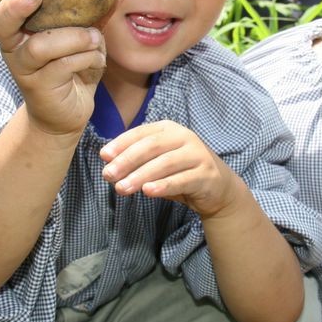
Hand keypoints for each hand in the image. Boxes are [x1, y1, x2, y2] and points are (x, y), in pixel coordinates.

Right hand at [0, 0, 105, 136]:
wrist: (68, 112)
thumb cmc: (74, 65)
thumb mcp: (84, 32)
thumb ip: (93, 7)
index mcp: (20, 23)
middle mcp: (13, 43)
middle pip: (1, 20)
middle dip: (15, 4)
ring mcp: (22, 66)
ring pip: (45, 45)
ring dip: (77, 39)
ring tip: (93, 38)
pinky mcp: (37, 86)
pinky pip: (68, 64)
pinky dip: (89, 59)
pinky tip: (96, 62)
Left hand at [100, 120, 242, 217]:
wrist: (218, 188)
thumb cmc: (181, 172)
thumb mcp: (158, 161)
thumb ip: (137, 159)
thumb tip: (107, 161)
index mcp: (170, 129)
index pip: (142, 133)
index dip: (121, 143)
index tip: (104, 156)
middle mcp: (185, 137)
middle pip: (151, 146)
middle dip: (127, 160)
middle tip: (108, 175)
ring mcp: (197, 155)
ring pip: (165, 163)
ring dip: (141, 176)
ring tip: (122, 188)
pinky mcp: (206, 175)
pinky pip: (181, 180)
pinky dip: (163, 186)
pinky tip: (148, 192)